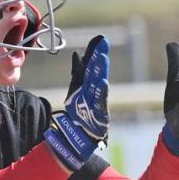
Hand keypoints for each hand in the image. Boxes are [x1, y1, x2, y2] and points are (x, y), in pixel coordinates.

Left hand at [44, 34, 109, 170]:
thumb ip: (78, 73)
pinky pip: (99, 103)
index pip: (90, 66)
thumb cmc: (79, 114)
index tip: (100, 39)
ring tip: (102, 57)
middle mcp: (92, 93)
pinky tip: (102, 82)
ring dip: (100, 71)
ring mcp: (96, 103)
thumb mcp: (75, 91)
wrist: (78, 140)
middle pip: (95, 72)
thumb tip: (77, 54)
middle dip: (99, 57)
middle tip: (103, 42)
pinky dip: (101, 93)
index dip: (94, 53)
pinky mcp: (99, 115)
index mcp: (86, 86)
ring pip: (97, 85)